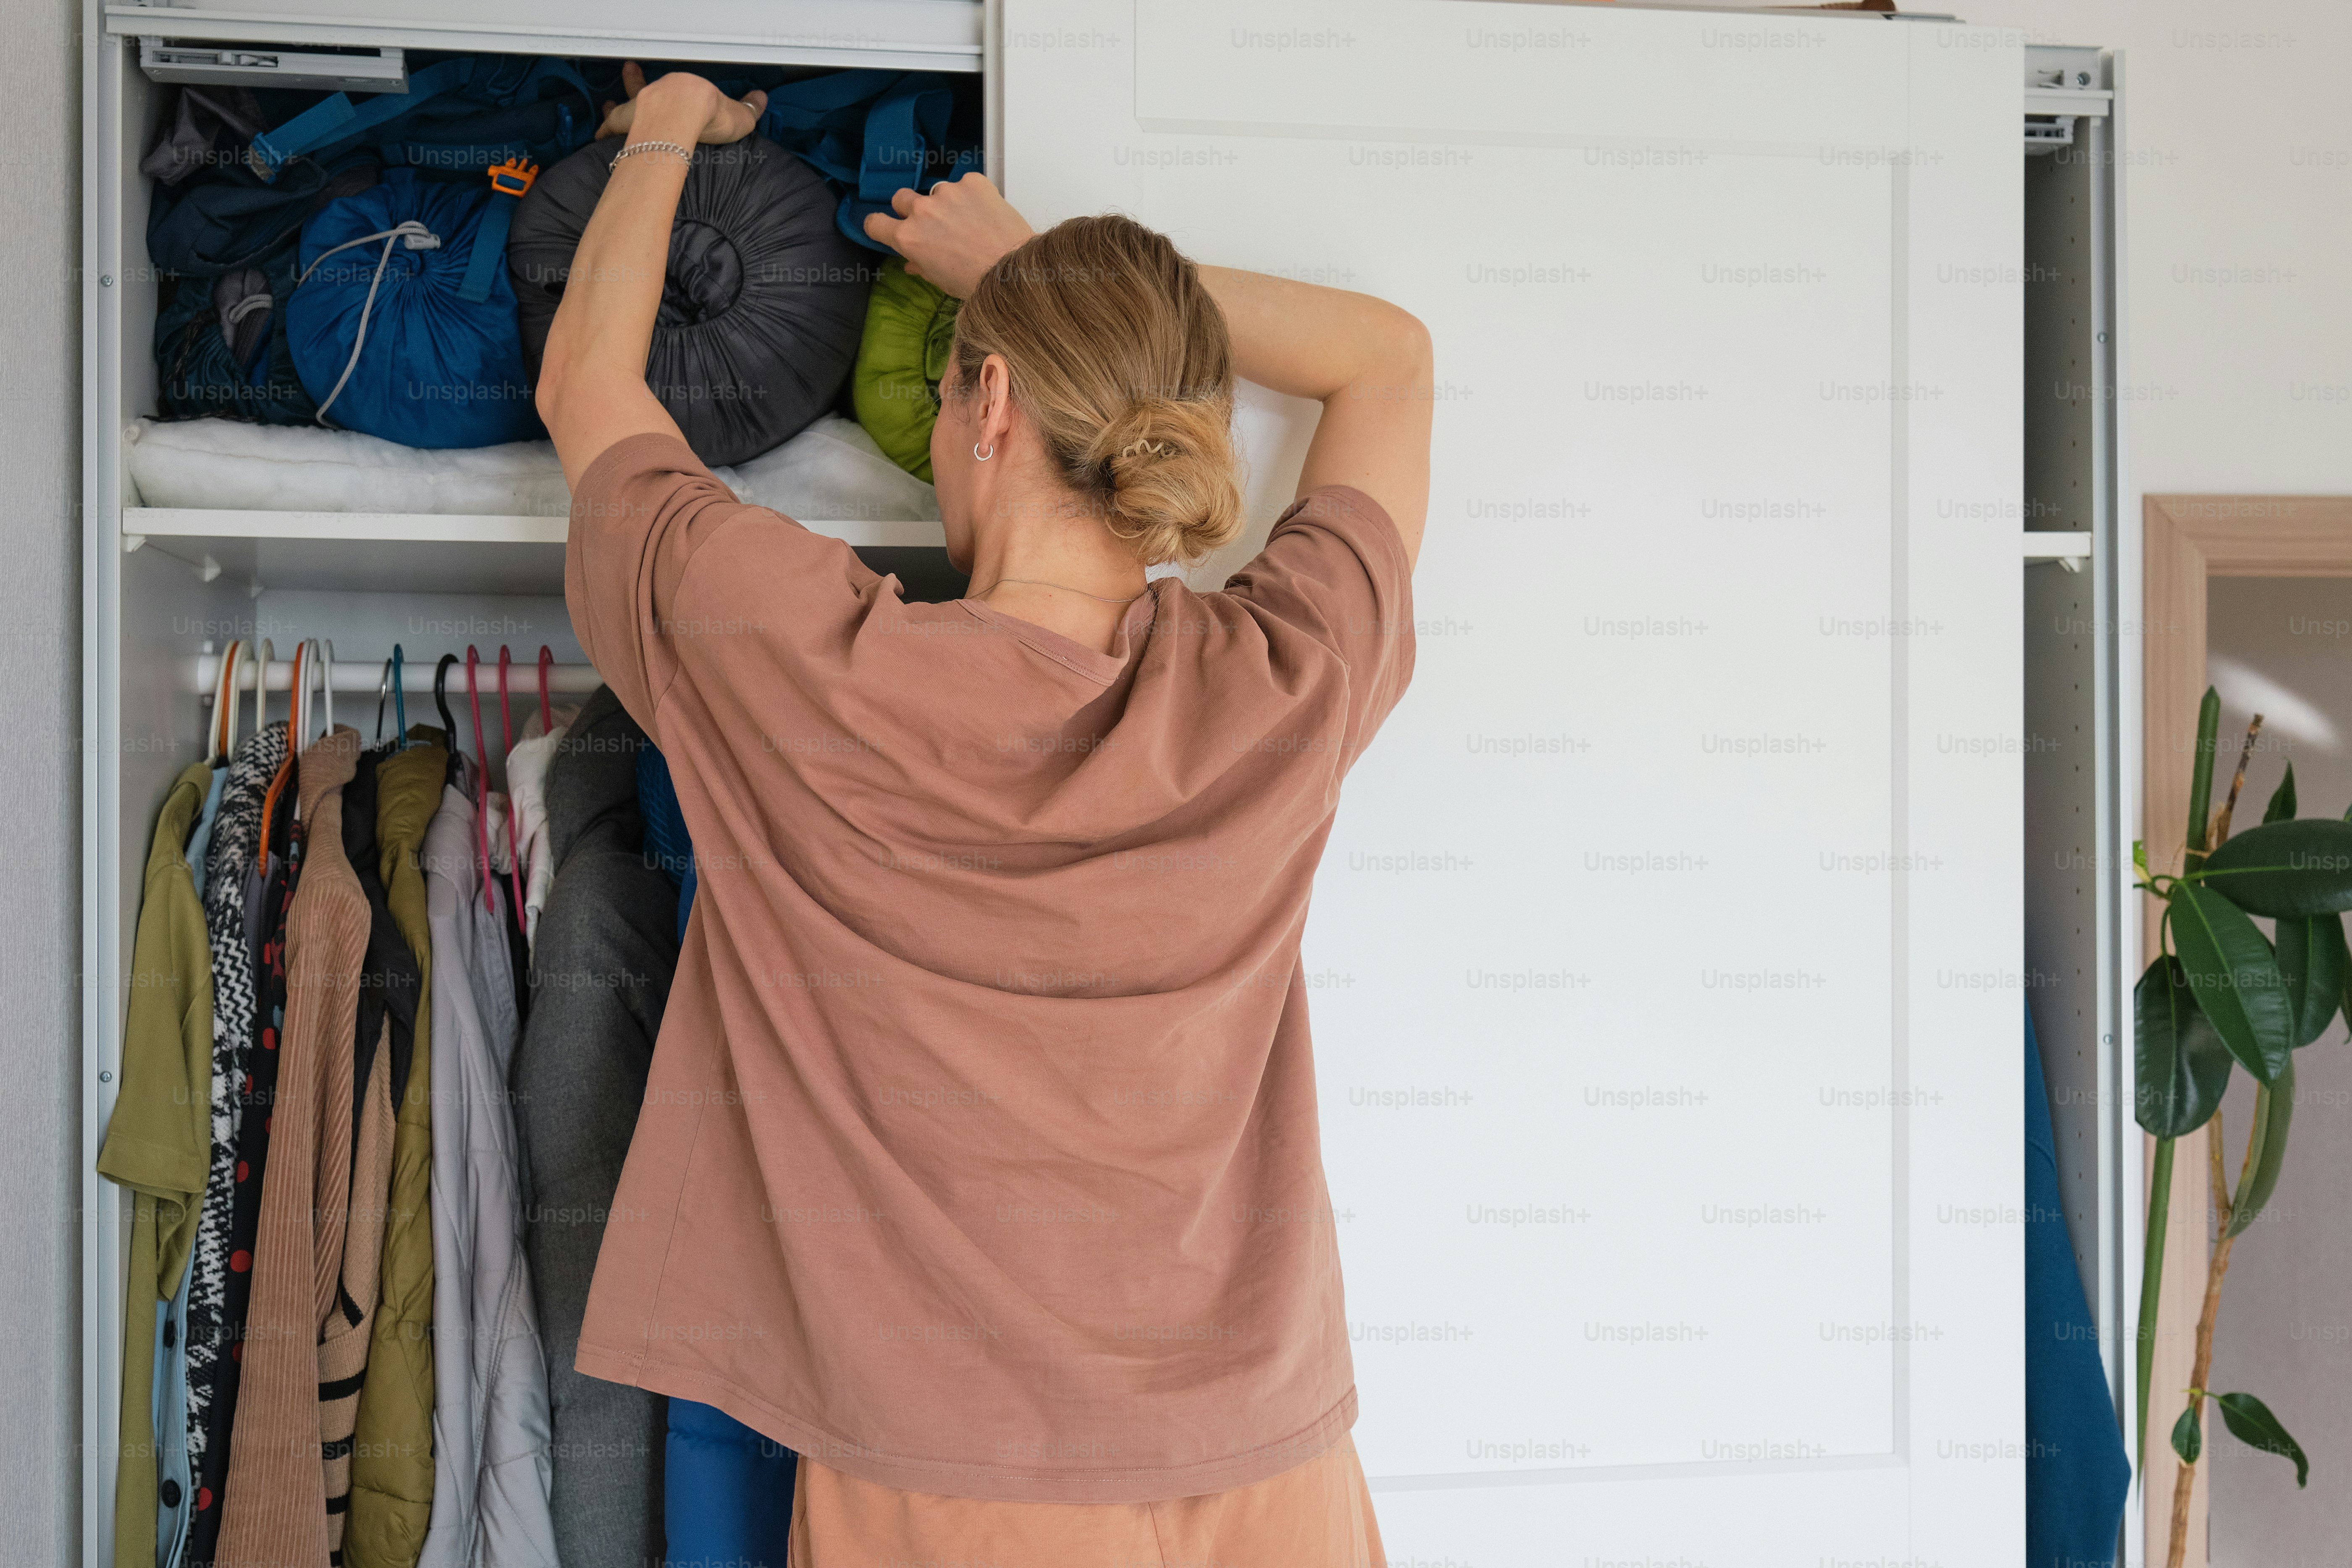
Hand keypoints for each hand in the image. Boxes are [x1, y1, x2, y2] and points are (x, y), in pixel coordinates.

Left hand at [596, 62, 766, 144]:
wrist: (689, 114)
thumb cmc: (712, 115)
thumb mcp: (739, 115)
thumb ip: (749, 108)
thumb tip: (761, 99)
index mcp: (685, 90)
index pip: (680, 90)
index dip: (680, 93)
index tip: (679, 95)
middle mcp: (659, 94)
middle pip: (646, 88)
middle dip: (636, 82)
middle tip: (629, 72)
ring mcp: (641, 108)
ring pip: (625, 105)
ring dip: (617, 108)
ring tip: (608, 109)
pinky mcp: (629, 123)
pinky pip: (612, 127)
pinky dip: (604, 131)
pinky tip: (597, 136)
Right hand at [863, 173, 1034, 298]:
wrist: (1014, 270)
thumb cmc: (976, 282)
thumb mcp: (941, 280)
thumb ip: (921, 265)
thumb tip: (912, 262)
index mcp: (908, 238)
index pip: (875, 223)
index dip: (879, 226)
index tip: (887, 228)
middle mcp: (922, 211)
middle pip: (901, 198)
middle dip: (911, 210)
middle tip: (932, 224)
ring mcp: (947, 192)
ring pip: (935, 191)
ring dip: (945, 203)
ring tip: (967, 221)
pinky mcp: (972, 181)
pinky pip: (964, 184)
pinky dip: (971, 196)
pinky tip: (985, 213)